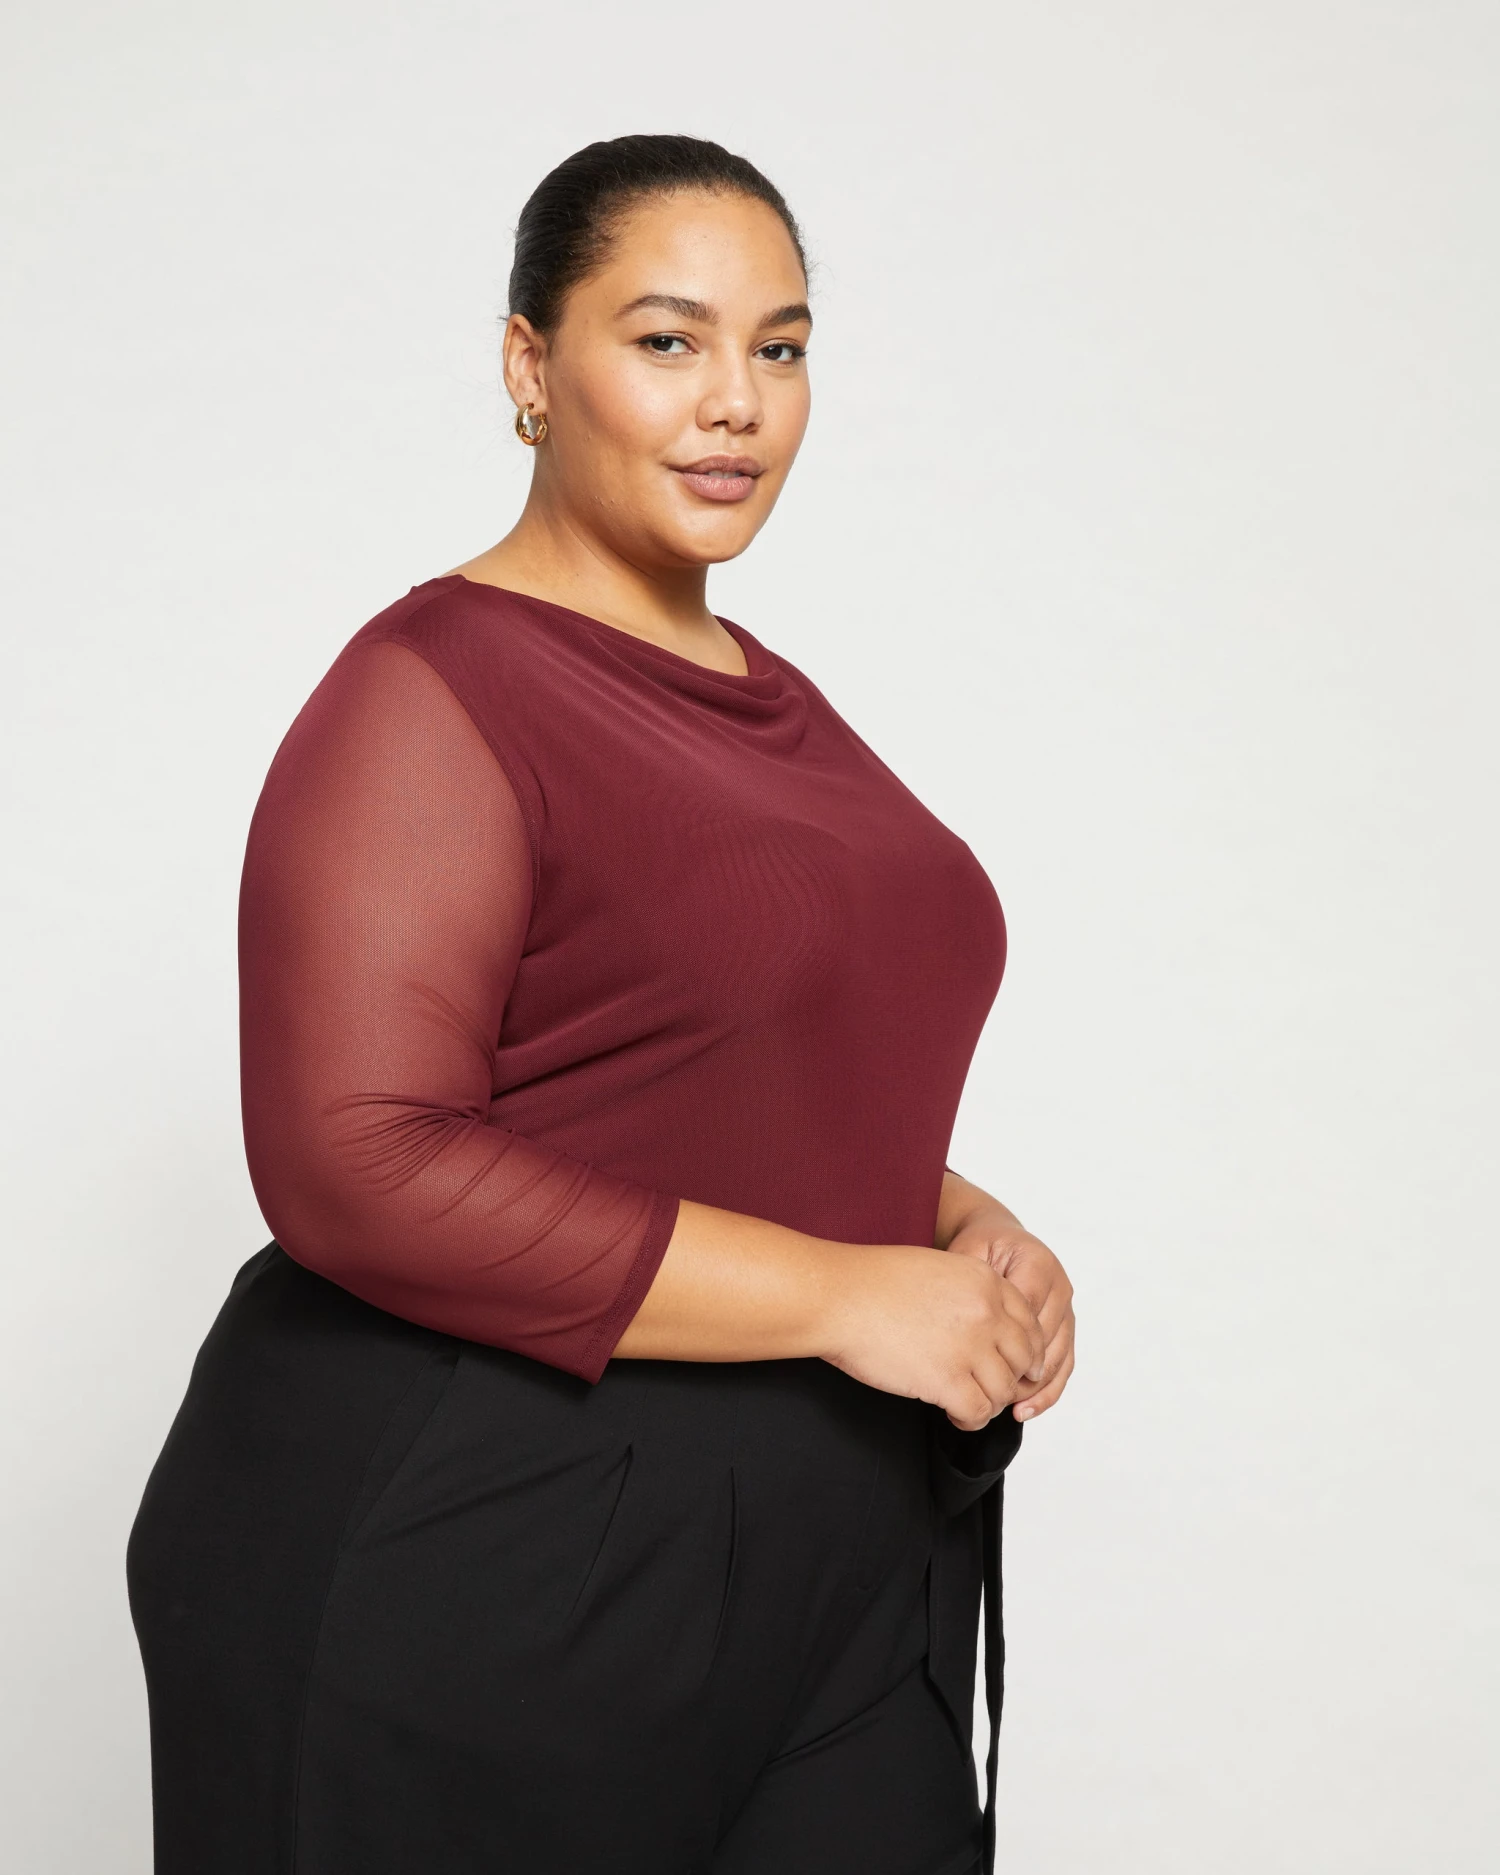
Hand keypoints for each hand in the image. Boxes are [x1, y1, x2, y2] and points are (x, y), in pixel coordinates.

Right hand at [820, 1243, 1047, 1431]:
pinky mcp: (948, 1381)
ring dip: (989, 1402)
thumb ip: (968, 1293)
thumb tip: (982, 1326)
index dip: (1023, 1349)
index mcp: (986, 1280)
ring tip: (967, 1404)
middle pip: (1023, 1358)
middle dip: (1010, 1377)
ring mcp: (970, 1348)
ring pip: (1004, 1390)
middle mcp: (987, 1313)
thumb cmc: (872, 1281)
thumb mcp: (936, 1268)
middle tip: (989, 1387)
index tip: (1012, 1363)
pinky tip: (953, 1414)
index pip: (1029, 1322)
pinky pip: (979, 1413)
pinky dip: (970, 1420)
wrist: (838, 1296)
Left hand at [946, 1212, 1074, 1420]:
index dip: (1004, 1346)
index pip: (1025, 1315)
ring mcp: (1066, 1310)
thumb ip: (967, 1280)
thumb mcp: (969, 1253)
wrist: (1001, 1240)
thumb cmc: (982, 1246)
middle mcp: (1060, 1287)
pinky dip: (1045, 1392)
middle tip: (986, 1395)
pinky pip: (1064, 1366)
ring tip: (1003, 1408)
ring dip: (1032, 1388)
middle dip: (1017, 1372)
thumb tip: (959, 1319)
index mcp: (1038, 1265)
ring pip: (1057, 1358)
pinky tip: (1023, 1409)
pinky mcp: (1066, 1328)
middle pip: (1044, 1341)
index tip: (976, 1369)